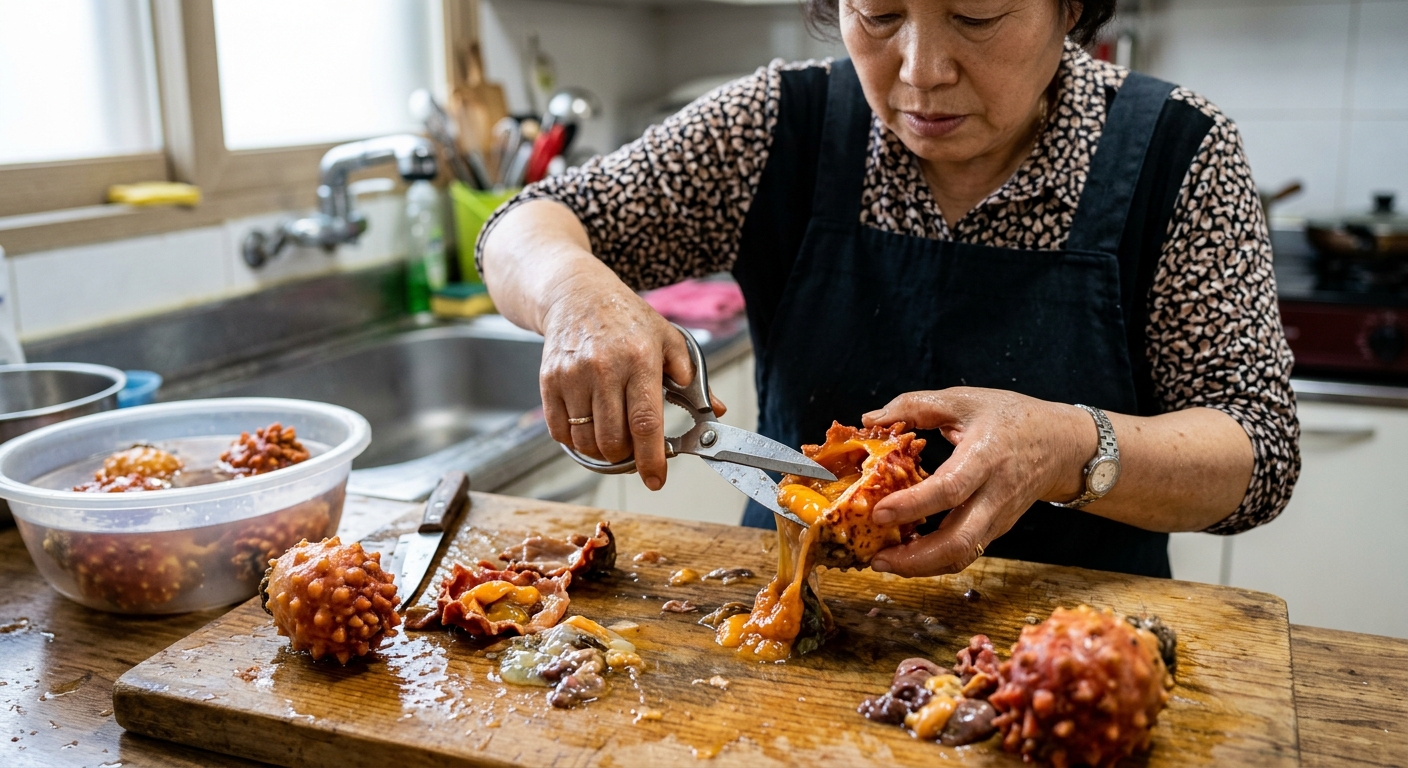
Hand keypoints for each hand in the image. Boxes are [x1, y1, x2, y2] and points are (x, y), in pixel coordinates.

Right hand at [539, 275, 724, 490]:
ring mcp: (572, 376)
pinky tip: (587, 425)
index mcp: (639, 360)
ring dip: (601, 450)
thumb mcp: (667, 338)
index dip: (652, 458)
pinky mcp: (548, 381)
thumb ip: (690, 377)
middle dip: (626, 455)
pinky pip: (560, 431)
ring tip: (611, 432)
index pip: (646, 422)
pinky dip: (575, 440)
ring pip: (585, 440)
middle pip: (613, 439)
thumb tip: (715, 410)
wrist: (576, 294)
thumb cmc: (627, 319)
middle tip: (633, 445)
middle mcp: (604, 369)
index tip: (656, 479)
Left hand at [862, 388, 1095, 576]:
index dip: (914, 505)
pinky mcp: (996, 529)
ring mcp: (998, 517)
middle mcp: (995, 494)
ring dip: (921, 565)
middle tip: (878, 557)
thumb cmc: (1011, 418)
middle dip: (915, 558)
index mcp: (986, 456)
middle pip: (958, 540)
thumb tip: (872, 417)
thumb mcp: (964, 400)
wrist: (1062, 444)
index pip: (950, 489)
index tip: (880, 512)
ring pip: (961, 554)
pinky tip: (908, 554)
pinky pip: (965, 551)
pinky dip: (934, 559)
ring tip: (885, 561)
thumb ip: (915, 405)